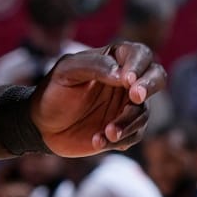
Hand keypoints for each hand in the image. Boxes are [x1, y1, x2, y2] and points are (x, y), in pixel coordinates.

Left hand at [34, 42, 166, 156]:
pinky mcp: (124, 130)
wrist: (40, 126)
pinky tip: (97, 141)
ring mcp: (126, 107)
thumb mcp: (67, 71)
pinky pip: (133, 135)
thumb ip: (95, 65)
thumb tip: (124, 75)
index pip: (140, 55)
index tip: (127, 80)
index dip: (139, 66)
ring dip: (127, 123)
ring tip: (107, 132)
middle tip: (135, 97)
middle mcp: (126, 83)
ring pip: (143, 113)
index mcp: (115, 60)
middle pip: (156, 78)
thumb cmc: (53, 92)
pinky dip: (118, 140)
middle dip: (149, 87)